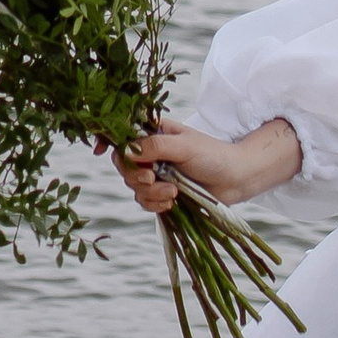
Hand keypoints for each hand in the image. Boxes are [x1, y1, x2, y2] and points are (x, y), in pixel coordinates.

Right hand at [116, 117, 299, 212]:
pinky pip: (144, 201)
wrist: (236, 179)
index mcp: (155, 133)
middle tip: (151, 176)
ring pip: (133, 186)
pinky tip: (171, 202)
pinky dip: (154, 204)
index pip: (123, 134)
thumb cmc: (213, 155)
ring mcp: (157, 173)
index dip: (109, 140)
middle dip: (134, 174)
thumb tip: (126, 151)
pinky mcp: (163, 193)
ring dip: (150, 192)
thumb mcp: (184, 146)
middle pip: (123, 164)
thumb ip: (155, 146)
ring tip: (173, 192)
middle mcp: (152, 152)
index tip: (101, 149)